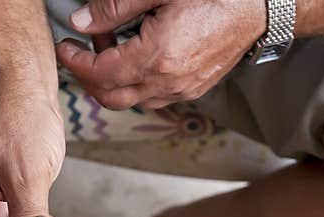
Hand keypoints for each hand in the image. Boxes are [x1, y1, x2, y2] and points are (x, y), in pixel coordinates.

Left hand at [56, 0, 265, 109]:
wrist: (257, 8)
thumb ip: (116, 7)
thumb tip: (82, 21)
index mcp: (157, 58)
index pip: (101, 74)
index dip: (76, 62)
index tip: (66, 46)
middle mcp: (168, 82)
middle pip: (111, 97)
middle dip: (88, 77)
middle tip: (81, 50)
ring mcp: (182, 90)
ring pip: (131, 101)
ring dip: (112, 80)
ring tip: (112, 46)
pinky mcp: (192, 90)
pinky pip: (153, 98)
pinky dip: (135, 83)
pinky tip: (137, 56)